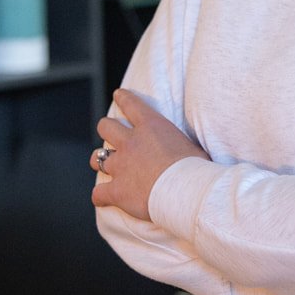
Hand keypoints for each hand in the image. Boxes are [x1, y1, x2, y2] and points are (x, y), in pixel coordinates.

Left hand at [91, 88, 208, 220]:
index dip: (123, 98)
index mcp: (151, 127)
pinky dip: (100, 196)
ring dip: (100, 160)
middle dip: (106, 129)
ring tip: (105, 165)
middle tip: (112, 136)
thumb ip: (179, 145)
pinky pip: (98, 193)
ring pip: (97, 157)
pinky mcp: (117, 190)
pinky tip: (104, 199)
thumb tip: (185, 151)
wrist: (186, 191)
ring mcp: (121, 166)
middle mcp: (131, 143)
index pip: (131, 104)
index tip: (118, 95)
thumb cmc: (197, 169)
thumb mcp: (192, 146)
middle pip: (105, 126)